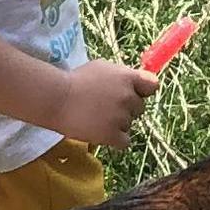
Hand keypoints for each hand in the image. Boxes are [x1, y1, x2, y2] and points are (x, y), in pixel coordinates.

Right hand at [44, 57, 160, 145]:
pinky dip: (115, 139)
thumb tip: (133, 81)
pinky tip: (101, 133)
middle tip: (105, 108)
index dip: (143, 91)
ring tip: (96, 119)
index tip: (134, 94)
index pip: (152, 85)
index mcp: (127, 78)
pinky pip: (124, 141)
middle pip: (139, 108)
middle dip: (126, 109)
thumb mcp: (101, 68)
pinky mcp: (112, 135)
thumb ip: (121, 75)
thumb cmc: (75, 80)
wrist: (57, 98)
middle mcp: (128, 97)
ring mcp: (121, 117)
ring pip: (129, 125)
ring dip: (117, 124)